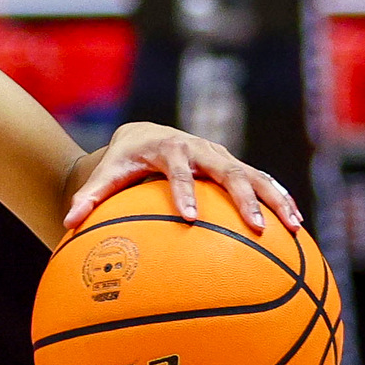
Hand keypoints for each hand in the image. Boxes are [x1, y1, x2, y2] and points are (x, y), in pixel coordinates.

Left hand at [62, 123, 304, 237]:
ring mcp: (222, 157)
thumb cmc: (123, 160)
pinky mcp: (235, 166)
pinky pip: (263, 183)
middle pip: (229, 171)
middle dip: (244, 199)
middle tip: (255, 228)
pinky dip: (281, 200)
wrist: (144, 135)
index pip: (179, 170)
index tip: (189, 218)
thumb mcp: (107, 174)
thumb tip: (66, 224)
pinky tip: (297, 228)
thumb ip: (89, 197)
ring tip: (295, 228)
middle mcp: (202, 150)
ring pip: (256, 176)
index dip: (184, 192)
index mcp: (170, 149)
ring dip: (276, 200)